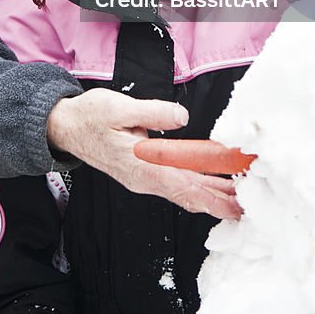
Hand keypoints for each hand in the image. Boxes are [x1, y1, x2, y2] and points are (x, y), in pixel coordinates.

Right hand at [46, 89, 241, 219]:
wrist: (65, 127)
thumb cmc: (90, 116)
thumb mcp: (119, 107)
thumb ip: (152, 112)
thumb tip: (181, 116)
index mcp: (140, 166)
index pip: (183, 186)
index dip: (211, 196)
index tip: (234, 204)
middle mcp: (144, 179)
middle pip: (188, 195)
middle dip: (219, 201)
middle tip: (249, 205)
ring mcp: (143, 178)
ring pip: (183, 192)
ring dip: (211, 195)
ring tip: (238, 198)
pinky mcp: (143, 172)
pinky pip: (175, 185)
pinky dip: (197, 186)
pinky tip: (212, 185)